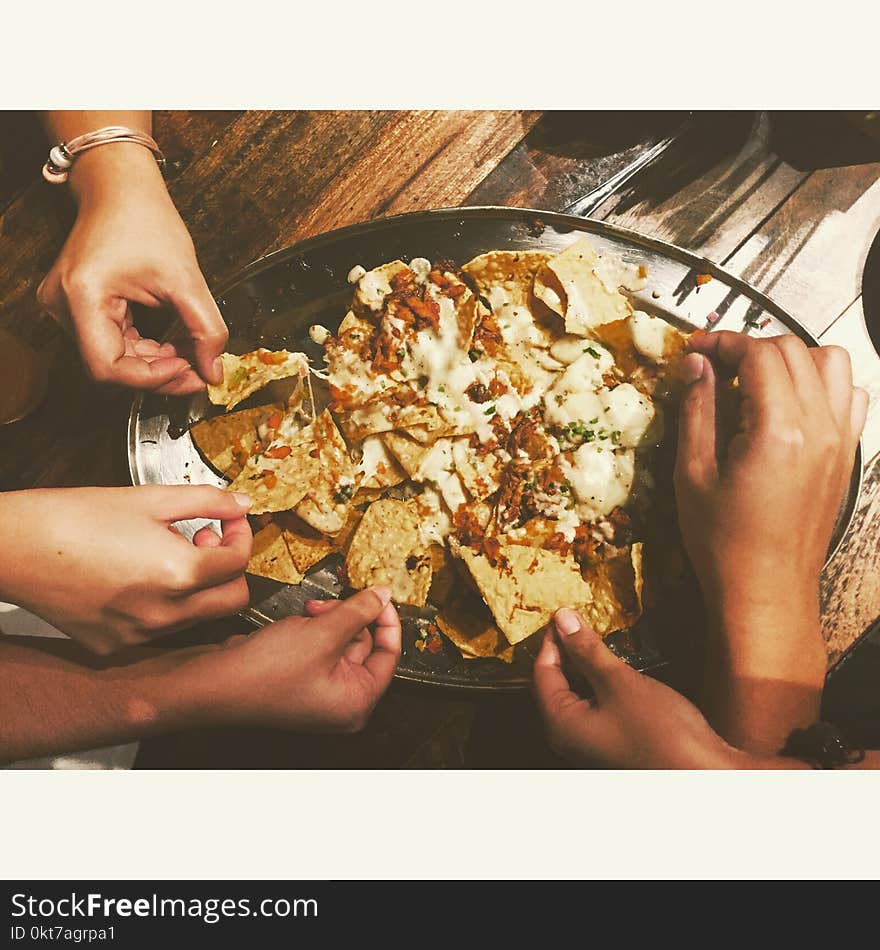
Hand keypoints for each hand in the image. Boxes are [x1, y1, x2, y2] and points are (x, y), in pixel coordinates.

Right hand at [0, 485, 251, 653]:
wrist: (14, 547)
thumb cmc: (75, 518)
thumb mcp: (150, 498)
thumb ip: (207, 501)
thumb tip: (242, 504)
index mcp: (177, 574)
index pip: (239, 563)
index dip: (241, 535)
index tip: (230, 520)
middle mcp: (163, 615)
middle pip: (232, 601)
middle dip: (229, 569)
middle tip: (205, 540)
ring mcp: (138, 637)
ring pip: (198, 618)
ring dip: (198, 587)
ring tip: (166, 553)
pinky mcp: (114, 648)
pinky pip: (159, 631)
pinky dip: (163, 606)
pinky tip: (138, 577)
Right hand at [37, 146, 226, 394]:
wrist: (120, 187)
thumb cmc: (144, 218)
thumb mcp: (186, 278)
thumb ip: (205, 329)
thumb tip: (214, 372)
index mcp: (82, 296)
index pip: (107, 368)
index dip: (151, 379)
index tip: (189, 372)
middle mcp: (63, 307)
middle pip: (109, 369)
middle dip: (158, 375)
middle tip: (197, 373)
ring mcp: (67, 309)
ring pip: (113, 360)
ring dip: (153, 366)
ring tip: (189, 358)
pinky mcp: (79, 310)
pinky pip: (112, 345)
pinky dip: (145, 353)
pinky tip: (171, 348)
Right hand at [192, 588, 401, 732]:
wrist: (213, 683)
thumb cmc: (264, 674)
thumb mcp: (323, 633)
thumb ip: (359, 611)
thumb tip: (382, 596)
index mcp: (356, 702)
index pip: (389, 654)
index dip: (386, 620)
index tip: (380, 596)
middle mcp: (341, 701)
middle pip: (364, 645)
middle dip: (346, 617)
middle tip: (326, 605)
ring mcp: (319, 691)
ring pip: (339, 640)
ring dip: (326, 620)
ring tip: (305, 615)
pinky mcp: (300, 679)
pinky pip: (318, 646)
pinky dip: (310, 630)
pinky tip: (293, 626)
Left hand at [534, 609, 739, 768]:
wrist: (704, 773)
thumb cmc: (661, 733)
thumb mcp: (619, 681)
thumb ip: (588, 650)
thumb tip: (564, 621)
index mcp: (561, 724)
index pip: (541, 672)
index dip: (552, 640)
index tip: (564, 614)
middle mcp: (569, 737)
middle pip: (555, 683)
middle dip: (566, 651)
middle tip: (578, 622)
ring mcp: (590, 742)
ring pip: (576, 693)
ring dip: (584, 665)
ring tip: (596, 638)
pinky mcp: (611, 741)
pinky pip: (594, 704)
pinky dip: (598, 682)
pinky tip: (615, 667)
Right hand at [675, 332, 866, 605]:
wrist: (765, 589)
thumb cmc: (722, 541)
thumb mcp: (692, 473)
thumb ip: (696, 409)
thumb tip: (696, 364)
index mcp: (778, 431)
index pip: (759, 354)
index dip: (723, 342)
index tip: (696, 351)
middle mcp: (819, 428)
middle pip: (793, 350)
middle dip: (750, 347)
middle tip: (716, 369)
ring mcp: (840, 440)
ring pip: (829, 362)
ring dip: (791, 359)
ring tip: (755, 382)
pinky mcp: (845, 454)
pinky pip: (849, 395)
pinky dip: (822, 384)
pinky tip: (790, 404)